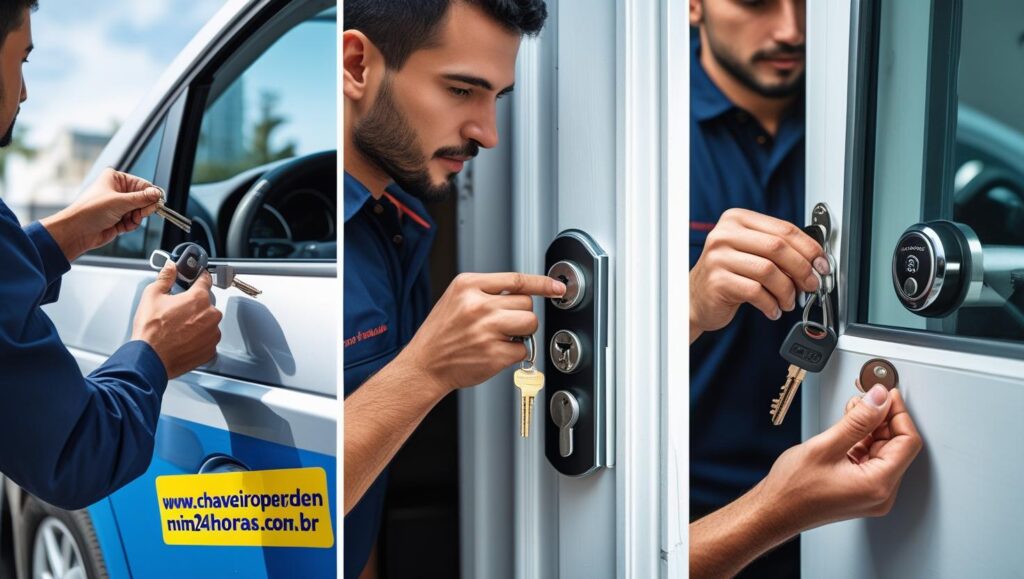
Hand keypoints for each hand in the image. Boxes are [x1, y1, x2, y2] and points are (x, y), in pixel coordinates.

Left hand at [40, 168, 164, 260]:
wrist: (77, 231)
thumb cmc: (89, 211)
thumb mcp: (120, 201)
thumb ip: (142, 198)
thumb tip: (157, 194)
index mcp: (115, 179)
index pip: (142, 185)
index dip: (151, 194)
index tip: (158, 202)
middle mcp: (117, 191)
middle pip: (143, 199)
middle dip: (143, 208)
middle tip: (141, 213)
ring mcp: (118, 206)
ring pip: (140, 211)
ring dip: (137, 218)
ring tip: (127, 220)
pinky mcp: (118, 219)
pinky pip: (134, 221)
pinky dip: (132, 225)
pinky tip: (122, 226)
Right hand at [131, 261, 223, 378]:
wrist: (149, 359)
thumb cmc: (150, 330)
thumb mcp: (152, 296)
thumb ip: (165, 277)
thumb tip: (171, 267)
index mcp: (198, 299)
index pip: (205, 280)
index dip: (199, 277)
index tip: (198, 277)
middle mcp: (210, 315)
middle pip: (206, 303)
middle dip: (194, 305)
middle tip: (177, 312)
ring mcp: (212, 333)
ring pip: (208, 322)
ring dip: (198, 323)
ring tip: (179, 328)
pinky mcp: (210, 349)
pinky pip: (208, 339)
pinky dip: (199, 338)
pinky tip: (183, 339)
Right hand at [394, 272, 565, 395]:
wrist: (423, 365)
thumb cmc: (440, 334)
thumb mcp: (456, 299)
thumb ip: (486, 291)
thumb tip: (524, 292)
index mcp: (468, 286)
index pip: (516, 279)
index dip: (542, 283)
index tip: (557, 288)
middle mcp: (478, 305)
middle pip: (526, 303)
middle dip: (520, 315)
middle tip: (502, 325)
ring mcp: (486, 329)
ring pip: (530, 323)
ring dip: (522, 333)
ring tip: (500, 338)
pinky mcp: (494, 354)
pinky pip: (523, 350)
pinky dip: (514, 353)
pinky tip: (494, 353)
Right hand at [689, 209, 829, 340]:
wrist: (695, 298)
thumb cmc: (727, 274)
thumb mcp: (750, 253)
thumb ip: (778, 251)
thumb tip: (815, 262)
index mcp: (736, 219)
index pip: (783, 229)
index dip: (809, 248)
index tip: (821, 264)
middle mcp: (725, 234)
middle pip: (778, 248)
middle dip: (802, 269)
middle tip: (811, 285)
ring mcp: (718, 257)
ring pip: (769, 271)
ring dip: (787, 291)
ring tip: (788, 301)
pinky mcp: (717, 281)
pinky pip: (756, 292)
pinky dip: (771, 304)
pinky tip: (772, 309)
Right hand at [754, 385, 922, 534]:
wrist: (774, 511)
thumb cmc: (792, 489)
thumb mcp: (825, 446)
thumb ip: (858, 421)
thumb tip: (879, 399)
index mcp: (878, 485)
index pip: (907, 442)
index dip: (898, 413)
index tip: (887, 394)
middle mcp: (880, 493)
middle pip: (896, 445)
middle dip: (882, 417)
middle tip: (867, 396)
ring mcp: (871, 492)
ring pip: (883, 450)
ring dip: (871, 426)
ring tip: (853, 410)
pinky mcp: (861, 489)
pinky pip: (871, 458)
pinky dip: (862, 439)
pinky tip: (848, 426)